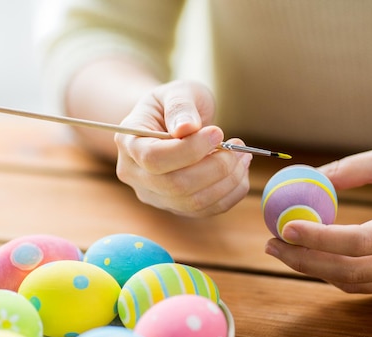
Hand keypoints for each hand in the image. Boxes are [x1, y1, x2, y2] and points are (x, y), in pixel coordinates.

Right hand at [114, 80, 251, 216]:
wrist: (174, 122)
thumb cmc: (176, 104)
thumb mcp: (178, 91)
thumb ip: (181, 106)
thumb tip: (186, 128)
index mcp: (129, 143)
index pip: (154, 158)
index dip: (190, 149)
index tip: (217, 132)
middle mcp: (136, 175)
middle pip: (176, 185)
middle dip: (215, 167)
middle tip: (237, 146)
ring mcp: (156, 195)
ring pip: (194, 202)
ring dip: (227, 181)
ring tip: (242, 156)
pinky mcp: (177, 206)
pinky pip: (208, 210)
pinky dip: (231, 193)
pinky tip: (239, 171)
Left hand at [265, 144, 371, 292]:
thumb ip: (351, 168)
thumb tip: (306, 179)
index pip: (360, 242)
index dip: (318, 238)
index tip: (284, 226)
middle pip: (351, 272)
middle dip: (305, 261)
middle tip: (271, 244)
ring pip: (355, 283)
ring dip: (314, 270)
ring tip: (282, 249)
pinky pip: (366, 283)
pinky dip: (335, 272)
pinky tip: (311, 255)